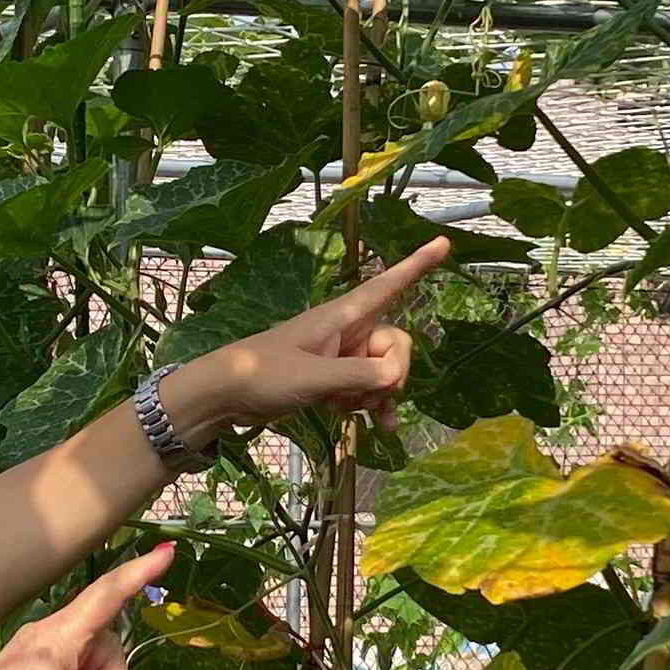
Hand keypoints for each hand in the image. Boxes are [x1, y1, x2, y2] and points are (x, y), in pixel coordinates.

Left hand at [171, 236, 449, 438]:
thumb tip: (396, 375)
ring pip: (385, 370)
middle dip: (393, 373)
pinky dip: (374, 404)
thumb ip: (358, 373)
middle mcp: (348, 331)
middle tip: (370, 396)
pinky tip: (379, 428)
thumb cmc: (263, 374)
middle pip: (396, 344)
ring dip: (382, 394)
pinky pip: (369, 387)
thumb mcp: (313, 376)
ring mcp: (342, 355)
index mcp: (342, 316)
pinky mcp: (334, 378)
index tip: (444, 241)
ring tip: (360, 413)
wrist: (225, 395)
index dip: (416, 264)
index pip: (388, 285)